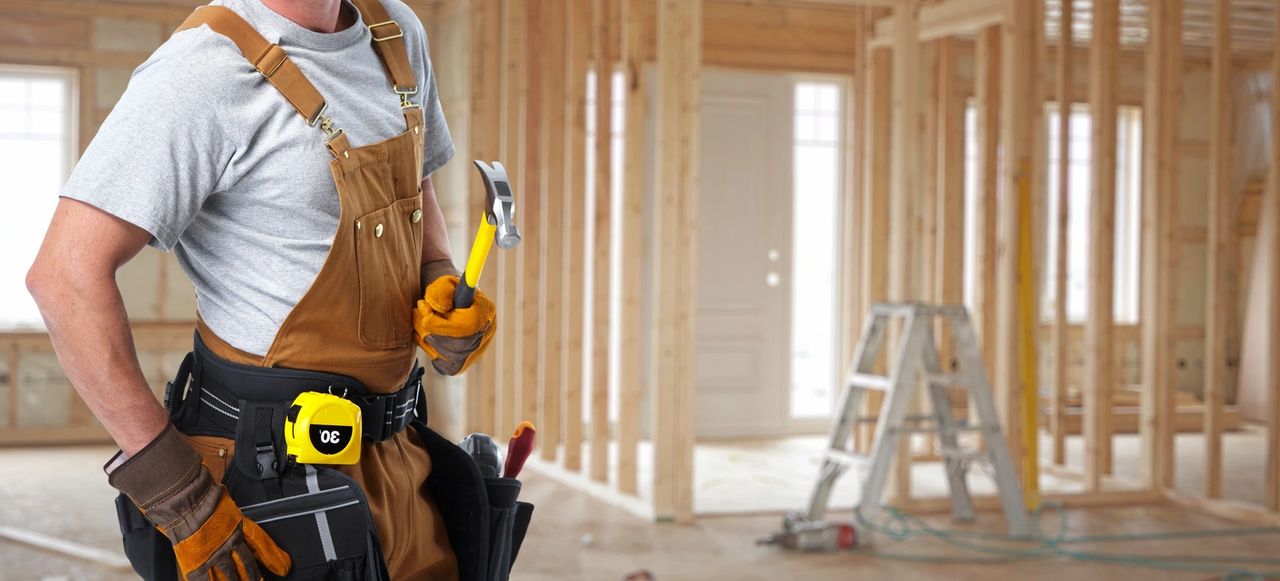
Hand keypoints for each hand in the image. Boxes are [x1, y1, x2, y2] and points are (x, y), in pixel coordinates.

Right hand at [108, 424, 290, 579]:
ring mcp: (214, 554)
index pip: (262, 545)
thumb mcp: (222, 499)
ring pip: (230, 577)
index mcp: (239, 525)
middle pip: (247, 566)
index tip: (284, 568)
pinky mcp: (197, 562)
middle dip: (255, 578)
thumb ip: (227, 509)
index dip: (274, 558)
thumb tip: (223, 502)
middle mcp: (230, 542)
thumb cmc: (200, 492)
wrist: (183, 495)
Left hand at [412, 273, 496, 375]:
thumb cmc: (446, 291)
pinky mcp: (460, 365)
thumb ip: (442, 291)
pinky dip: (428, 348)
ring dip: (427, 338)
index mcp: (486, 312)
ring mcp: (474, 353)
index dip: (442, 324)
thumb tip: (441, 308)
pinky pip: (441, 363)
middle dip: (431, 331)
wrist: (447, 302)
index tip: (424, 314)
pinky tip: (427, 334)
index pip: (468, 327)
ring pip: (446, 355)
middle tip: (418, 313)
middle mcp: (485, 335)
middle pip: (457, 345)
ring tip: (422, 320)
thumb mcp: (443, 283)